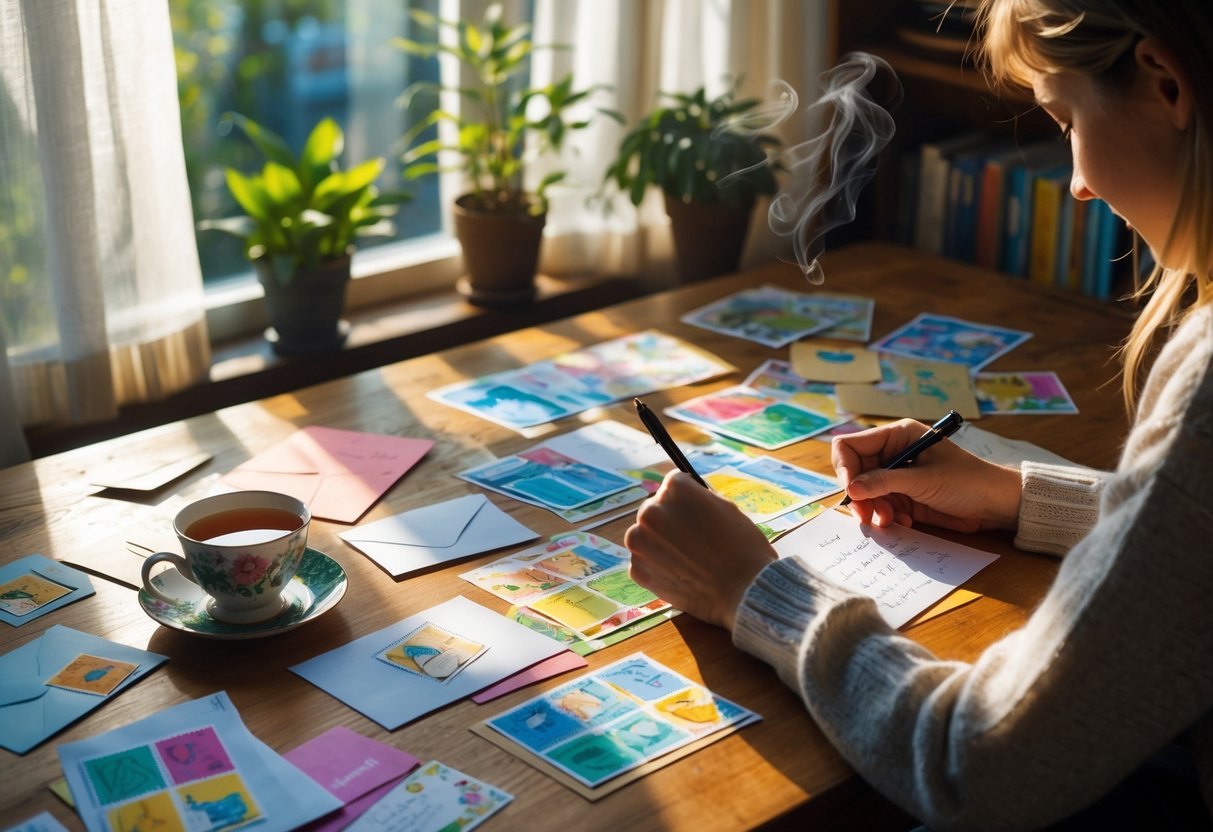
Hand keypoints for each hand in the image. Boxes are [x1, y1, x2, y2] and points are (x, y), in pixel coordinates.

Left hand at [625, 471, 776, 630]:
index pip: (672, 487)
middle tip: (693, 542)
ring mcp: (639, 541)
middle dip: (669, 523)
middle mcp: (651, 510)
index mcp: (674, 488)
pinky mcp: (637, 569)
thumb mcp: (725, 508)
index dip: (687, 503)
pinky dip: (657, 568)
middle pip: (655, 511)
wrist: (744, 590)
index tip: (698, 517)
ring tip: (687, 560)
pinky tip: (680, 574)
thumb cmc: (742, 546)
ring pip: (645, 536)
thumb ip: (697, 500)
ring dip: (660, 545)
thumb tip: (682, 503)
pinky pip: (643, 562)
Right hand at [831, 419, 1021, 531]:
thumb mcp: (924, 480)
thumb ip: (885, 483)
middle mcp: (893, 454)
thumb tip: (851, 488)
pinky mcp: (904, 497)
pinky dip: (887, 517)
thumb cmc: (967, 481)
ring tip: (892, 521)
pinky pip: (880, 507)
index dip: (845, 467)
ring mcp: (897, 477)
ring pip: (865, 493)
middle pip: (854, 472)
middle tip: (867, 516)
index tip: (852, 491)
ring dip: (874, 509)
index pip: (851, 445)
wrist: (995, 505)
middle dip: (859, 495)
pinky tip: (905, 522)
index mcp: (897, 436)